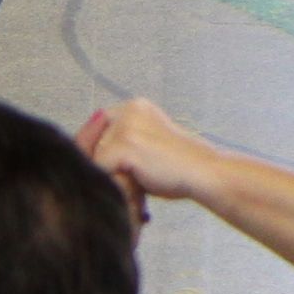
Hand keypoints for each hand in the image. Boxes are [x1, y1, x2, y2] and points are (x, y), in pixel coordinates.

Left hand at [75, 96, 217, 220]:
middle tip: (137, 177)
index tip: (114, 168)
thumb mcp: (148, 145)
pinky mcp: (125, 145)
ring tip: (141, 182)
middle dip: (107, 165)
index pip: (98, 128)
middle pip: (93, 143)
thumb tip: (88, 152)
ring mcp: (126, 127)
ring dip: (113, 176)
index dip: (101, 151)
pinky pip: (102, 171)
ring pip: (96, 159)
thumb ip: (122, 143)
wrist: (206, 174)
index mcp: (136, 106)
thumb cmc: (180, 167)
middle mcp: (129, 110)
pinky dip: (117, 183)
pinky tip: (139, 186)